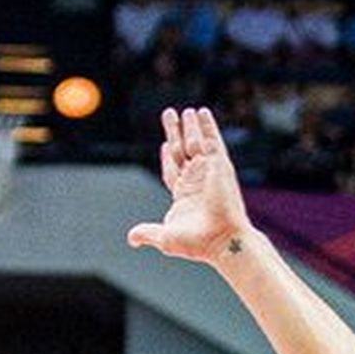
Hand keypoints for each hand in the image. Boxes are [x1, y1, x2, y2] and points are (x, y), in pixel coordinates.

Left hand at [127, 107, 254, 263]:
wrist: (223, 240)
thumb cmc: (197, 243)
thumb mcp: (165, 237)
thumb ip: (147, 233)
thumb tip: (132, 238)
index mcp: (184, 195)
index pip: (174, 169)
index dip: (168, 157)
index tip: (166, 144)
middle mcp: (197, 180)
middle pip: (182, 150)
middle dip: (175, 132)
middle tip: (169, 115)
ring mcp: (209, 172)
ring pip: (195, 142)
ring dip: (189, 125)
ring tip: (184, 110)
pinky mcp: (220, 165)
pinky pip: (212, 140)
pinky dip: (208, 126)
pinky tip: (202, 112)